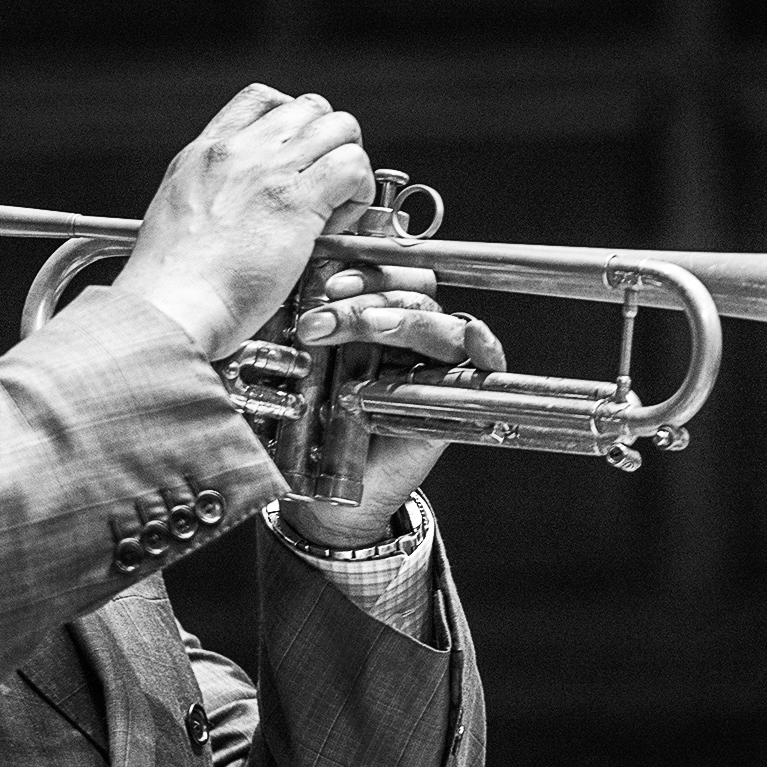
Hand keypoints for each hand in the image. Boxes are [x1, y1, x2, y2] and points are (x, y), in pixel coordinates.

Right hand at [114, 85, 372, 360]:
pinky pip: (352, 166)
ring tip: (336, 206)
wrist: (170, 305)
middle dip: (327, 142)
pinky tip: (341, 223)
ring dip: (349, 163)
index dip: (293, 121)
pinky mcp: (296, 202)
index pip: (263, 99)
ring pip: (340, 128)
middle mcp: (239, 151)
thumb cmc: (170, 284)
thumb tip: (236, 207)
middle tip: (324, 186)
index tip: (297, 159)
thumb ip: (209, 197)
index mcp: (205, 153)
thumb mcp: (176, 216)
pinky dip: (359, 191)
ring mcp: (268, 171)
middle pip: (310, 107)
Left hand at [278, 264, 507, 546]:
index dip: (364, 273)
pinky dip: (485, 348)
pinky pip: (483, 365)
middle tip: (318, 325)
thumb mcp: (301, 373)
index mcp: (376, 318)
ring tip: (357, 334)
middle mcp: (410, 336)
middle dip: (365, 304)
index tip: (328, 285)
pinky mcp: (454, 400)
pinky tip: (475, 341)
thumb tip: (282, 297)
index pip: (387, 274)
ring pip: (439, 323)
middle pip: (411, 295)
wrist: (325, 493)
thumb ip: (305, 335)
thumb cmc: (311, 424)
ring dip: (399, 322)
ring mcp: (435, 365)